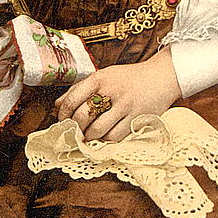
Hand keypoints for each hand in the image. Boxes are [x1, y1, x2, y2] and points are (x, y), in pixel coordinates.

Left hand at [54, 48, 181, 141]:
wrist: (160, 77)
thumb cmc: (128, 78)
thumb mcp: (104, 76)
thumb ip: (80, 89)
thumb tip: (57, 105)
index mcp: (100, 77)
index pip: (73, 98)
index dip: (63, 113)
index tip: (62, 120)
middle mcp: (111, 90)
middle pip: (84, 116)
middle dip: (76, 128)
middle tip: (75, 132)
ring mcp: (125, 105)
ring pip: (99, 130)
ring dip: (89, 138)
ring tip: (88, 137)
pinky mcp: (136, 118)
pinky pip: (115, 136)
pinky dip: (106, 141)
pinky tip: (104, 138)